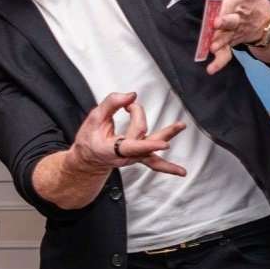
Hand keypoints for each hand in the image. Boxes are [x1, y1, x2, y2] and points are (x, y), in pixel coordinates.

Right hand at [70, 91, 186, 177]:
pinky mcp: (138, 156)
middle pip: (145, 140)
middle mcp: (125, 156)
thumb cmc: (89, 140)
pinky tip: (181, 172)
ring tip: (181, 126)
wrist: (88, 160)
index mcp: (111, 150)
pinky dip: (167, 167)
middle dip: (157, 129)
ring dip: (168, 137)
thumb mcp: (94, 118)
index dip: (148, 146)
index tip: (164, 144)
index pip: (132, 147)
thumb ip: (111, 104)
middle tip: (178, 125)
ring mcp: (134, 157)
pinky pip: (153, 162)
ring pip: (153, 153)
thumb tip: (131, 96)